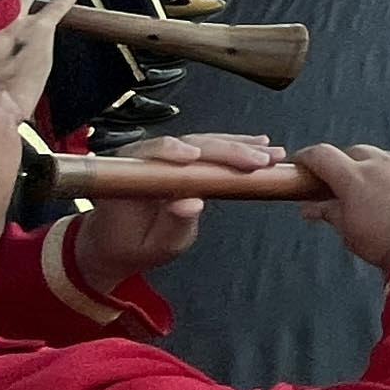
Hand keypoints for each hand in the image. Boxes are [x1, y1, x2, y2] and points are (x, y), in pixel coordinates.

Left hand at [70, 130, 280, 290]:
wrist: (118, 245)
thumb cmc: (130, 247)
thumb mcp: (152, 246)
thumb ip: (171, 225)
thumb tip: (192, 203)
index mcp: (129, 174)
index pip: (151, 153)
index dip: (173, 151)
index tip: (196, 155)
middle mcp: (147, 157)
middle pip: (189, 143)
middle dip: (225, 150)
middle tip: (259, 159)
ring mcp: (168, 156)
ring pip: (204, 142)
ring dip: (238, 147)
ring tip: (270, 153)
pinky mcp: (184, 161)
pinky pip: (210, 150)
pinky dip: (235, 148)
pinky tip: (260, 146)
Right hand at [293, 130, 389, 271]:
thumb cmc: (388, 247)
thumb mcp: (350, 233)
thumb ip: (330, 213)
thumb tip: (310, 207)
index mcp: (354, 178)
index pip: (323, 156)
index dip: (309, 157)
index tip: (304, 160)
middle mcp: (382, 163)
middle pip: (358, 152)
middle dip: (349, 164)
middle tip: (348, 181)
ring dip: (385, 165)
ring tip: (387, 185)